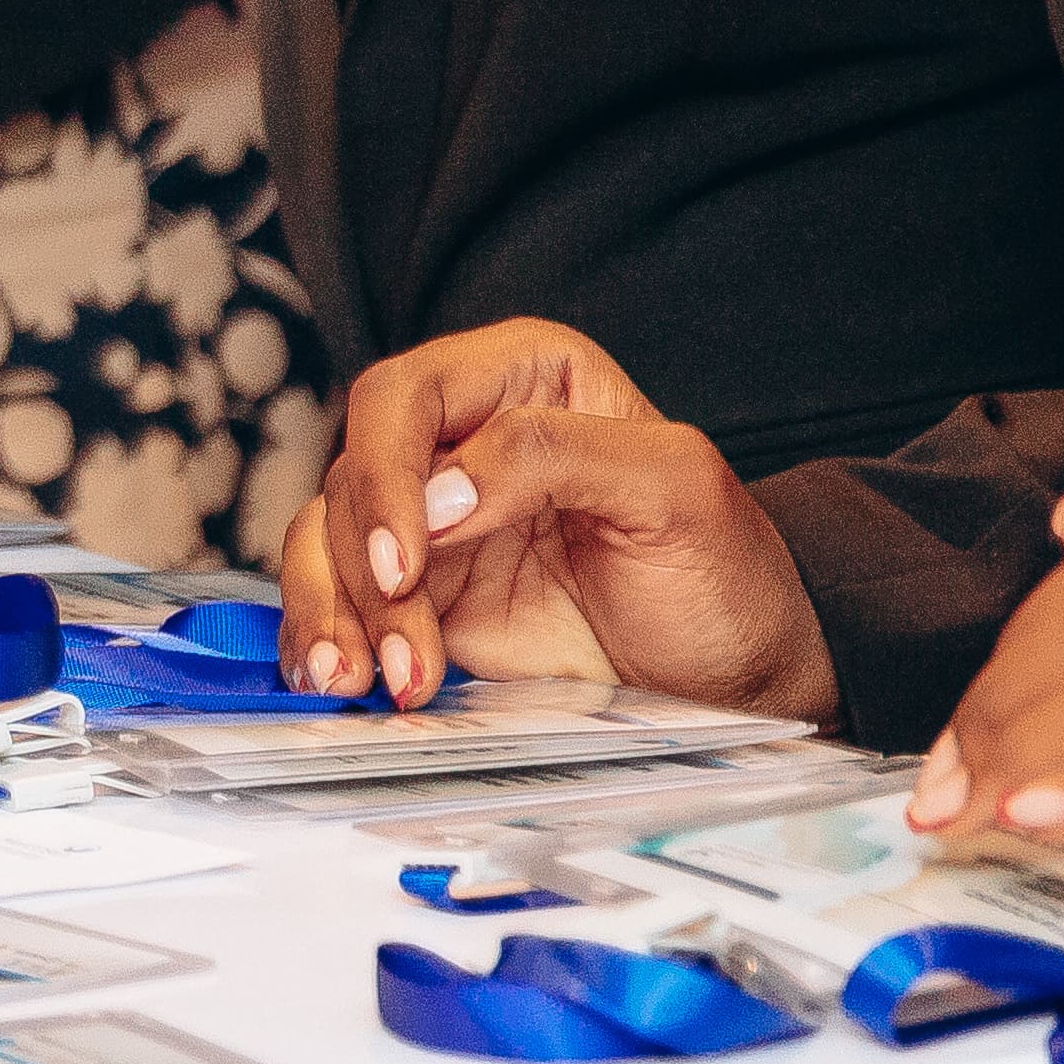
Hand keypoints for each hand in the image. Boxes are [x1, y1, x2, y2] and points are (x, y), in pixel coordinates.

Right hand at [281, 318, 835, 723]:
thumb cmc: (728, 574)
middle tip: (398, 643)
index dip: (388, 473)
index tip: (408, 559)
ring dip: (331, 611)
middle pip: (353, 473)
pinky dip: (325, 640)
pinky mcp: (420, 600)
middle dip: (361, 565)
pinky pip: (337, 602)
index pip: (407, 398)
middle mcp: (462, 442)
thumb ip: (556, 456)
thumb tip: (438, 495)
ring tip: (361, 680)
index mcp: (522, 380)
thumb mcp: (674, 490)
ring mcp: (433, 526)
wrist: (738, 683)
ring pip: (326, 540)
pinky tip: (340, 681)